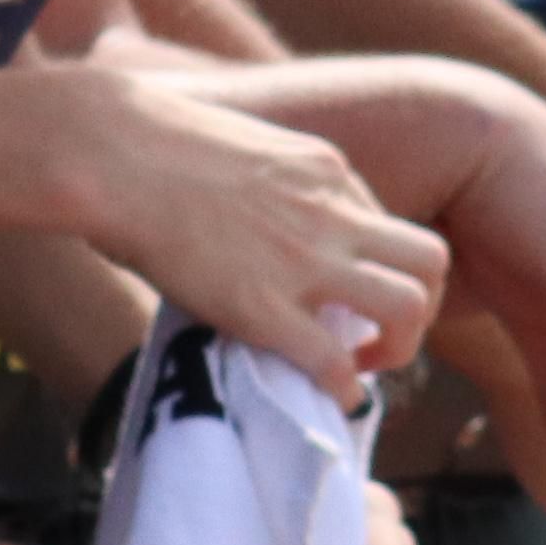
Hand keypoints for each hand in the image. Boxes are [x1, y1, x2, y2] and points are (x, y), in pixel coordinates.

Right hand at [59, 69, 450, 406]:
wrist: (114, 154)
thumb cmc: (146, 146)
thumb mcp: (238, 149)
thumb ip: (269, 186)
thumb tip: (253, 221)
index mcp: (325, 170)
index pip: (388, 224)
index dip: (379, 269)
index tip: (350, 295)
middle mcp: (332, 214)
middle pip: (431, 261)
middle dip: (420, 308)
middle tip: (377, 335)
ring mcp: (304, 262)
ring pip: (408, 308)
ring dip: (398, 349)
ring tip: (360, 368)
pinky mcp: (263, 307)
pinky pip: (334, 363)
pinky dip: (345, 391)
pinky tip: (331, 398)